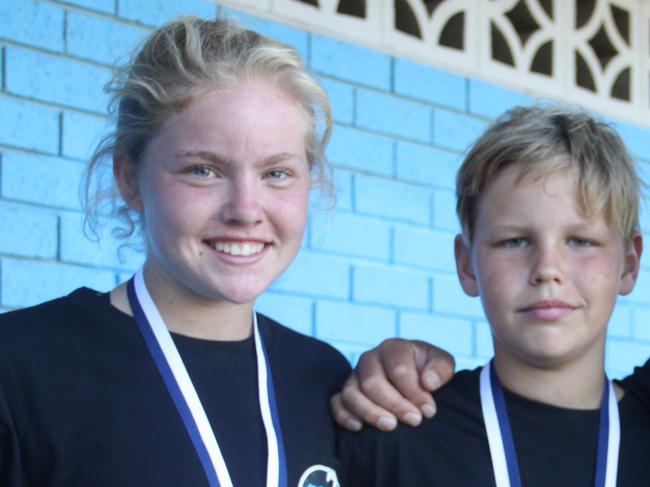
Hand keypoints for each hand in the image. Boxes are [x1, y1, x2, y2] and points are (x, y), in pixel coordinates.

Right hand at [331, 339, 454, 430]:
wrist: (415, 380)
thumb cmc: (428, 371)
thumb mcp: (441, 363)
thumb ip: (441, 368)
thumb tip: (428, 382)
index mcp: (393, 348)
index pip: (398, 369)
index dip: (414, 392)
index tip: (429, 411)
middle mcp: (370, 359)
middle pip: (372, 382)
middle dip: (394, 404)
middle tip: (415, 421)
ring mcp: (354, 376)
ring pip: (351, 393)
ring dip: (370, 412)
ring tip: (390, 426)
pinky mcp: (345, 394)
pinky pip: (335, 403)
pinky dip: (344, 416)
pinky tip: (358, 428)